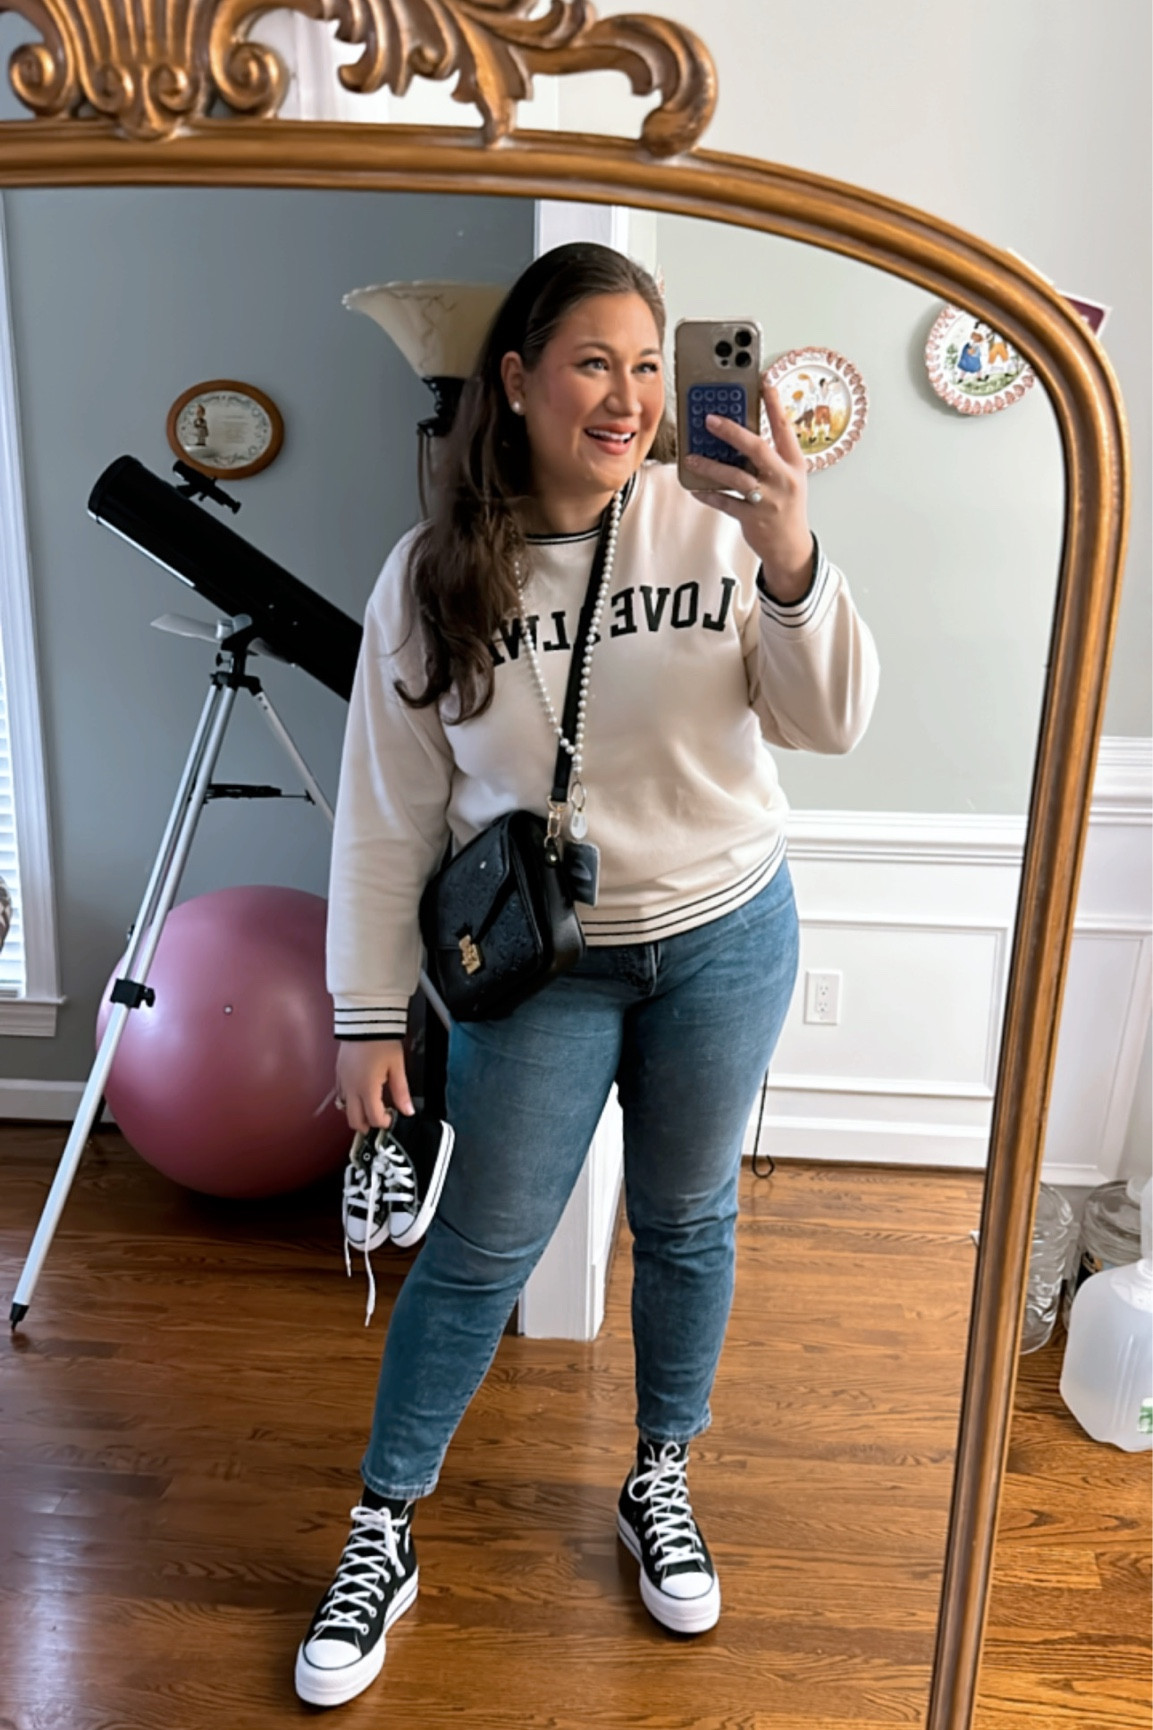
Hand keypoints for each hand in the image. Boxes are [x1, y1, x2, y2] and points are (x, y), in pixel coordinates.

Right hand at [334, 1039, 413, 1135]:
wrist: (364, 1021)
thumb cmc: (382, 1042)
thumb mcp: (397, 1067)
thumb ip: (401, 1092)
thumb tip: (408, 1111)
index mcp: (367, 1089)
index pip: (374, 1118)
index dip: (385, 1122)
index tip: (392, 1116)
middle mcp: (351, 1089)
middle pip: (354, 1121)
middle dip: (367, 1125)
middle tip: (380, 1118)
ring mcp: (342, 1082)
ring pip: (344, 1109)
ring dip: (357, 1113)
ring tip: (371, 1106)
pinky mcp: (338, 1074)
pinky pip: (340, 1095)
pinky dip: (349, 1100)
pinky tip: (361, 1093)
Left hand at [686, 378, 814, 602]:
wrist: (790, 547)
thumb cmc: (785, 507)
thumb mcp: (787, 478)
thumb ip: (769, 458)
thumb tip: (739, 435)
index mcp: (794, 465)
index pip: (784, 428)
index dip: (774, 404)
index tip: (764, 382)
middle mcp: (783, 479)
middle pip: (757, 448)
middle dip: (732, 432)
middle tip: (710, 419)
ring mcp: (768, 500)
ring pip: (736, 477)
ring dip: (711, 466)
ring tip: (691, 457)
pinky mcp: (752, 518)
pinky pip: (725, 503)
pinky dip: (709, 495)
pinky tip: (696, 488)